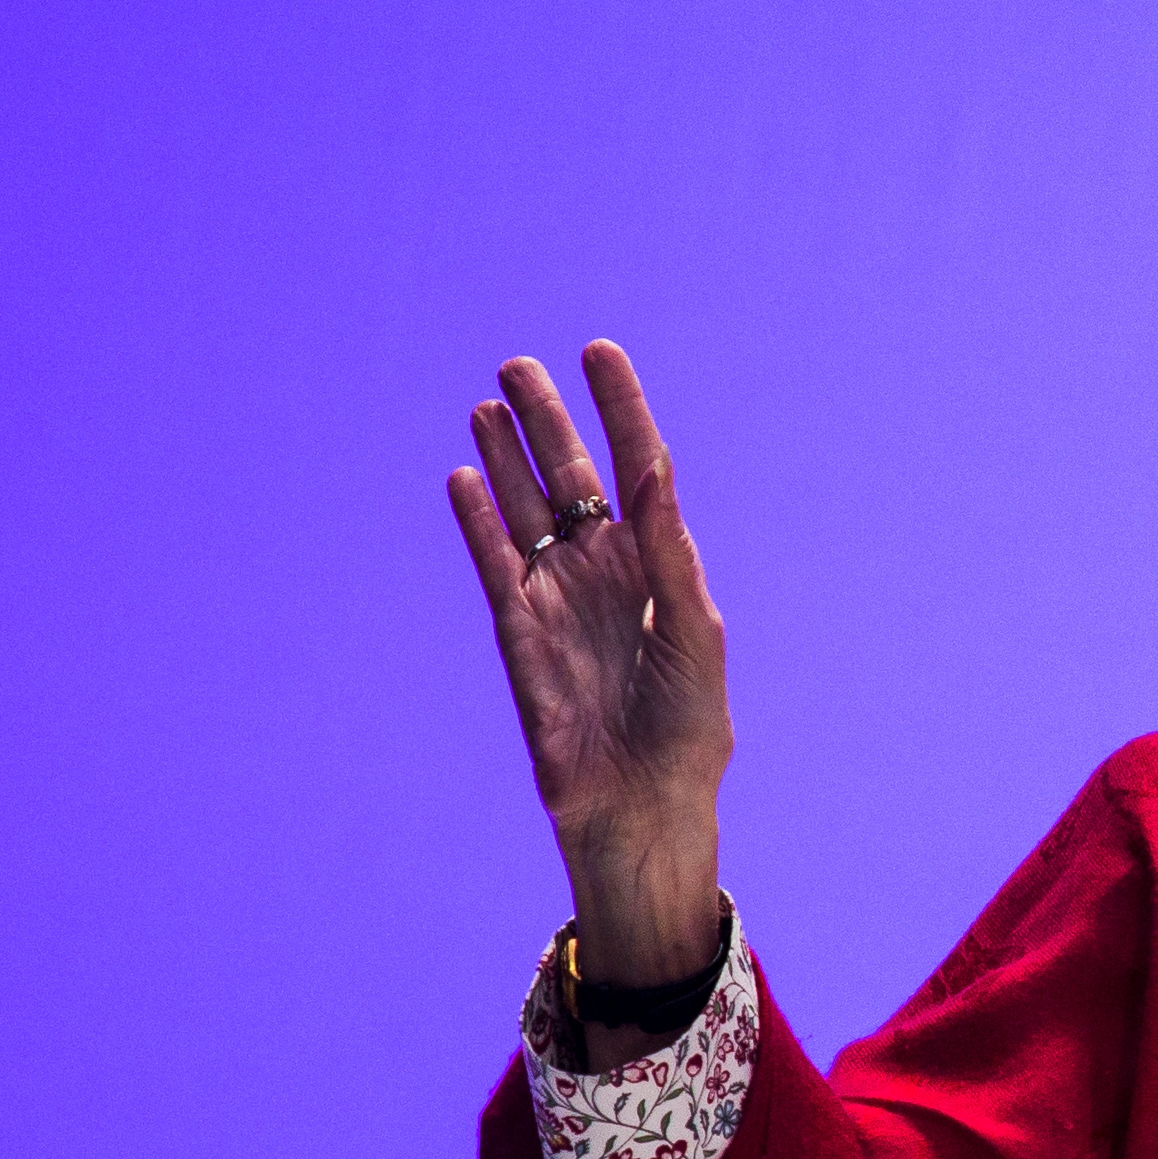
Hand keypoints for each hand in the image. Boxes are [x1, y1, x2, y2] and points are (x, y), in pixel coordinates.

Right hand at [447, 342, 731, 987]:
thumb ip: (670, 551)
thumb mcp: (694, 631)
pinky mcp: (519, 636)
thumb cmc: (689, 728)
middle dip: (549, 422)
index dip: (621, 409)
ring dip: (506, 459)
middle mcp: (607, 573)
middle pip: (572, 479)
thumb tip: (656, 470)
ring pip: (525, 513)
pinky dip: (478, 522)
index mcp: (661, 566)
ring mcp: (559, 600)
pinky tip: (463, 475)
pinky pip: (494, 565)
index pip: (640, 468)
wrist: (643, 808)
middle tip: (519, 364)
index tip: (599, 351)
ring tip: (487, 402)